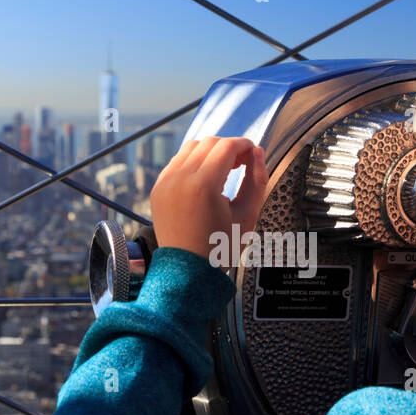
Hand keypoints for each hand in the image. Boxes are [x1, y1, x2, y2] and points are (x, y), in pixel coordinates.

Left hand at [150, 136, 267, 261]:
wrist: (188, 271)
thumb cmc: (219, 249)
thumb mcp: (247, 215)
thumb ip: (257, 180)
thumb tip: (257, 153)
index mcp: (203, 186)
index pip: (227, 147)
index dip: (244, 145)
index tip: (253, 153)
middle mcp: (179, 179)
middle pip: (209, 143)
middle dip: (229, 148)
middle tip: (242, 163)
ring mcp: (165, 183)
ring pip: (190, 148)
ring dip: (210, 152)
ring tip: (224, 169)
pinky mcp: (158, 188)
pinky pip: (177, 162)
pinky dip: (193, 162)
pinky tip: (206, 177)